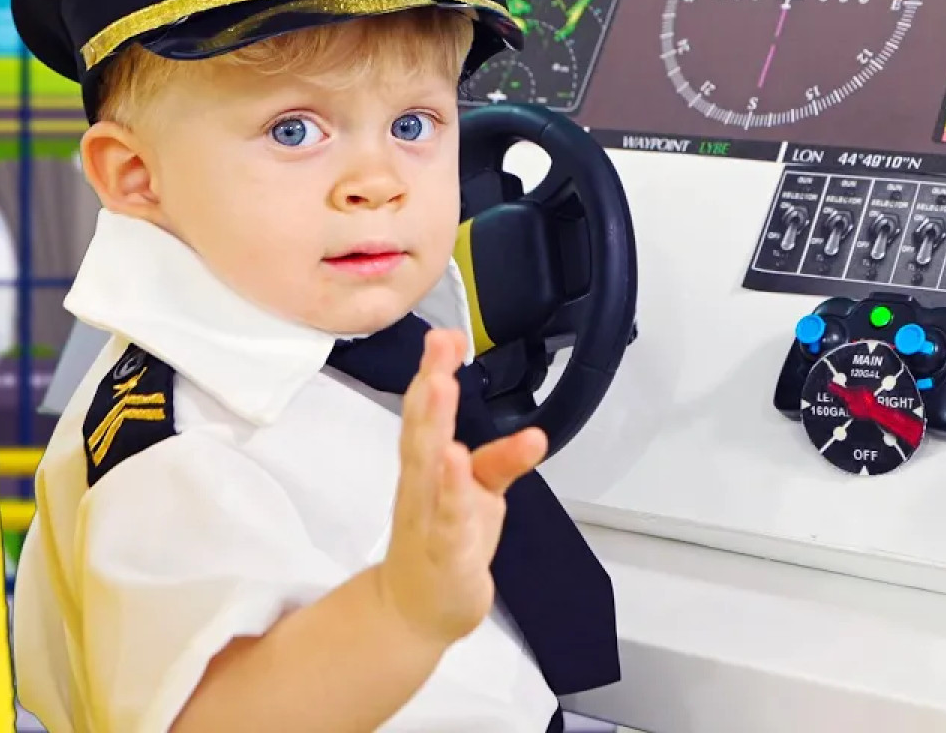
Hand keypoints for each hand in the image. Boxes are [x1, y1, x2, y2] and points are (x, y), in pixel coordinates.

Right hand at [378, 329, 547, 646]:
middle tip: (438, 349)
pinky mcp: (446, 552)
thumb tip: (529, 428)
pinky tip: (457, 464)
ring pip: (428, 470)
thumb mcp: (477, 494)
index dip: (434, 372)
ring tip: (440, 388)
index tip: (444, 334)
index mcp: (425, 468)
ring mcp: (429, 519)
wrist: (416, 611)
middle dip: (430, 388)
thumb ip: (500, 457)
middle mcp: (421, 487)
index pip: (426, 413)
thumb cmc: (442, 542)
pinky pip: (449, 518)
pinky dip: (453, 491)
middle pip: (422, 432)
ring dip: (434, 427)